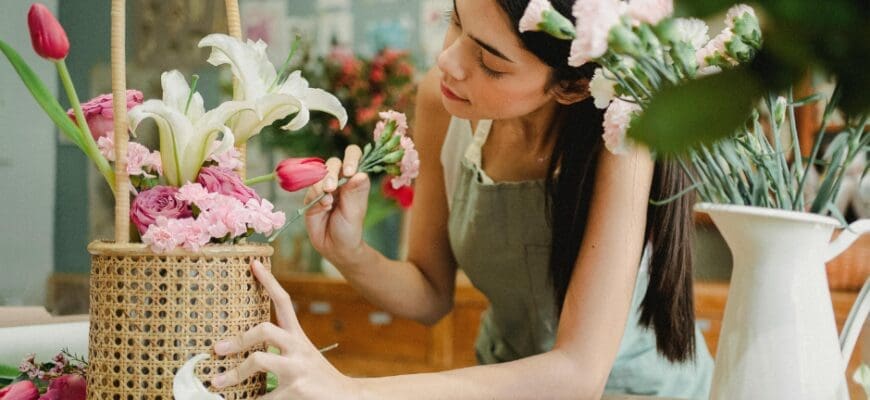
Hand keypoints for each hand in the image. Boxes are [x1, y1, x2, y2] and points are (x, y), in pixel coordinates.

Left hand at [211, 261, 357, 398]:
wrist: (345, 397)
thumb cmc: (317, 378)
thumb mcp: (302, 356)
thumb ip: (280, 350)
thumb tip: (245, 350)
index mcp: (298, 336)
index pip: (284, 302)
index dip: (269, 281)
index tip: (253, 264)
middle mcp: (298, 347)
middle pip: (264, 329)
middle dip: (238, 339)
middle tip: (218, 349)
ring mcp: (297, 368)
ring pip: (259, 360)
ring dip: (234, 373)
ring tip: (217, 382)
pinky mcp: (296, 390)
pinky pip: (263, 396)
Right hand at [304, 145, 370, 264]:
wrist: (335, 247)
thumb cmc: (350, 229)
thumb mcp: (355, 211)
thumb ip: (355, 192)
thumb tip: (360, 174)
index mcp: (354, 180)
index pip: (353, 157)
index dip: (351, 158)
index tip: (350, 171)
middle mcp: (339, 180)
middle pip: (333, 163)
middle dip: (332, 172)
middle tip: (332, 187)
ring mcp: (324, 187)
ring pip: (319, 174)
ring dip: (322, 184)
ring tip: (328, 202)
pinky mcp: (311, 197)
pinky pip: (310, 189)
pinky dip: (316, 196)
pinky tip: (323, 207)